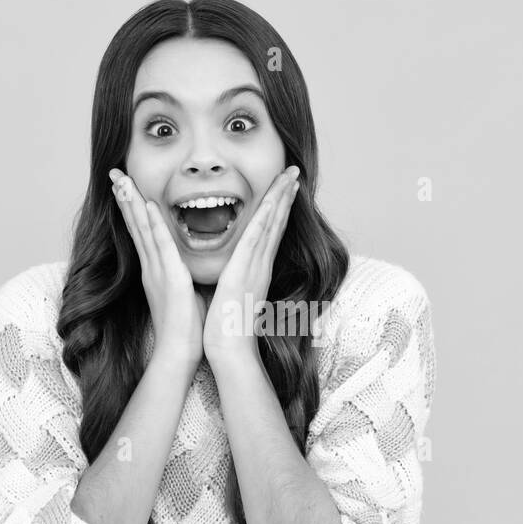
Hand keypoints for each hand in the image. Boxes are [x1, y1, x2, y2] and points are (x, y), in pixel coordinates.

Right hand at [110, 168, 205, 370]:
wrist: (179, 354)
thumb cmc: (185, 329)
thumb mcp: (183, 295)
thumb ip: (181, 278)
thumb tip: (188, 270)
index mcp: (156, 272)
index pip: (142, 233)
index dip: (133, 210)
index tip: (126, 188)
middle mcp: (152, 268)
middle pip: (135, 226)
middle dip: (125, 199)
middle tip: (114, 173)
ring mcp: (158, 272)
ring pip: (143, 230)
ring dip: (133, 204)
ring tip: (122, 180)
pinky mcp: (170, 278)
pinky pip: (160, 247)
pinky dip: (153, 226)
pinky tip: (147, 207)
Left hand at [203, 165, 299, 364]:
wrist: (230, 351)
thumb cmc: (228, 330)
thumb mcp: (233, 297)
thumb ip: (236, 281)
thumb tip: (232, 273)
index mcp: (257, 270)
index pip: (270, 233)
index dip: (279, 209)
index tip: (285, 189)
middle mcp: (260, 266)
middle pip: (277, 223)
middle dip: (285, 196)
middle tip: (294, 172)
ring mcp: (255, 268)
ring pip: (271, 226)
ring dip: (280, 199)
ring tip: (289, 177)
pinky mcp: (244, 272)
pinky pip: (256, 239)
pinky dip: (265, 219)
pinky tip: (271, 201)